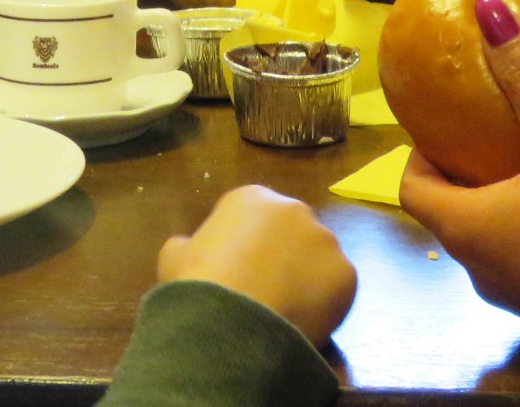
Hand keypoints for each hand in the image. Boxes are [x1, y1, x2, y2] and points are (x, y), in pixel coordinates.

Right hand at [157, 186, 356, 345]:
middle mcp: (294, 209)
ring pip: (317, 259)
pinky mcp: (346, 272)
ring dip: (305, 278)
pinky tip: (304, 322)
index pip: (254, 217)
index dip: (246, 246)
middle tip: (265, 291)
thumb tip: (186, 246)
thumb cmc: (199, 282)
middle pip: (291, 233)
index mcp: (252, 198)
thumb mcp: (173, 257)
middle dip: (281, 257)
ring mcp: (324, 239)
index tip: (237, 272)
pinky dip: (325, 303)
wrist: (231, 321)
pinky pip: (336, 288)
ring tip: (285, 311)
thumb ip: (185, 244)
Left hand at [398, 0, 519, 356]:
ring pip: (493, 230)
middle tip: (495, 121)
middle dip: (466, 163)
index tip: (449, 114)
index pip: (411, 184)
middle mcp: (478, 267)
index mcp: (463, 229)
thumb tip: (486, 9)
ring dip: (505, 192)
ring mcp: (518, 292)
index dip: (422, 147)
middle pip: (452, 205)